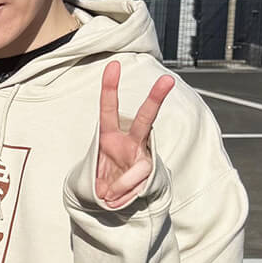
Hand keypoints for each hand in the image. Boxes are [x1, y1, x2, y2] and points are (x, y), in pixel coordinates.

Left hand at [96, 61, 174, 207]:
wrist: (112, 196)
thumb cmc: (101, 179)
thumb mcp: (93, 179)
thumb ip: (105, 182)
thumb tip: (114, 193)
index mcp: (108, 136)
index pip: (108, 109)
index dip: (109, 88)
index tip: (113, 65)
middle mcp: (129, 142)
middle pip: (144, 118)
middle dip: (156, 99)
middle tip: (167, 79)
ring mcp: (141, 156)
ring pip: (142, 168)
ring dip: (121, 185)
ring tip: (107, 194)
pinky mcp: (149, 172)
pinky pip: (138, 185)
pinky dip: (125, 194)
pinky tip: (117, 197)